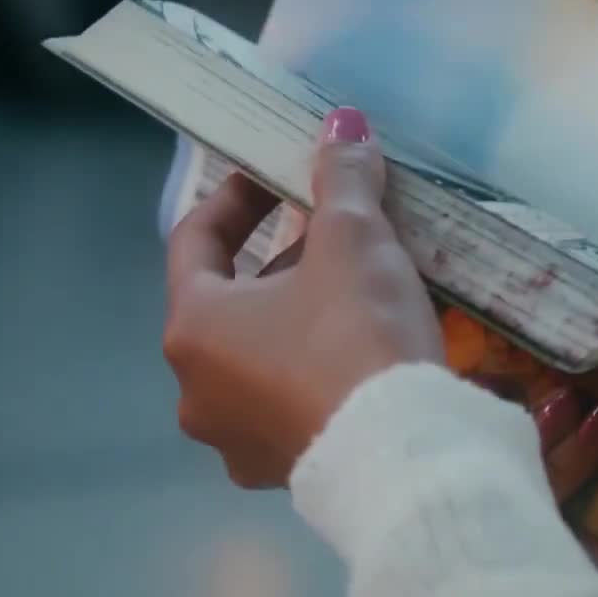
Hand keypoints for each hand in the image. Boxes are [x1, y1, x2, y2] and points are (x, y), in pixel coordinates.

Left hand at [163, 107, 444, 487]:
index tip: (274, 176)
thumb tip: (343, 123)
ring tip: (356, 294)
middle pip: (230, 303)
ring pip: (259, 358)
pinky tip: (360, 359)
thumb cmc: (357, 335)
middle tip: (332, 235)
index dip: (234, 199)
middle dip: (279, 261)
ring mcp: (235, 440)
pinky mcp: (282, 473)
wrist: (404, 458)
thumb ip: (342, 179)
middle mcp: (196, 390)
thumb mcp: (354, 241)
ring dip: (296, 318)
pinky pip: (289, 404)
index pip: (195, 240)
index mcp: (193, 327)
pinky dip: (314, 372)